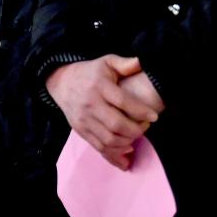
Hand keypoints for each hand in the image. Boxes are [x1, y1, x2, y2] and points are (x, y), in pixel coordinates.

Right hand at [46, 55, 158, 169]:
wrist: (61, 82)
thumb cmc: (90, 73)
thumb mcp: (106, 62)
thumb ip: (125, 64)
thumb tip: (142, 63)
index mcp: (99, 86)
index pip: (123, 101)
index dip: (141, 111)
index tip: (154, 116)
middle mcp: (90, 104)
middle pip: (117, 124)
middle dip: (136, 130)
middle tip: (145, 126)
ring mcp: (84, 119)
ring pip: (109, 139)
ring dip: (127, 142)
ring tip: (136, 136)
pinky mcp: (80, 130)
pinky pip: (99, 147)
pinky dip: (115, 154)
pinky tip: (127, 151)